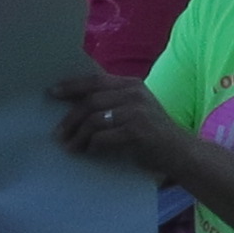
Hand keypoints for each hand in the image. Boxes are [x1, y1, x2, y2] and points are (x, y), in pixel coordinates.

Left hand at [49, 68, 186, 172]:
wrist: (181, 152)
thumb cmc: (153, 133)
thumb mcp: (134, 109)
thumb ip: (112, 102)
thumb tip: (75, 107)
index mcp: (131, 84)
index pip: (95, 80)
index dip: (72, 85)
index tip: (52, 93)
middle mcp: (134, 93)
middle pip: (91, 100)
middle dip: (70, 118)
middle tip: (58, 133)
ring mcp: (137, 111)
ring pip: (94, 119)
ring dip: (78, 135)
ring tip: (70, 146)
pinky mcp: (138, 131)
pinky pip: (104, 137)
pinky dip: (92, 145)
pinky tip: (88, 152)